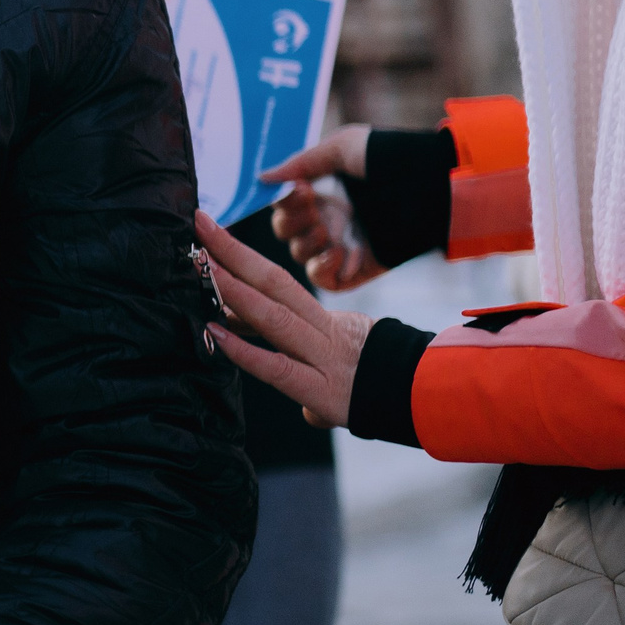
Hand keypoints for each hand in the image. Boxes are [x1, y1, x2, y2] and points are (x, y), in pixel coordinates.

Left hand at [197, 208, 373, 428]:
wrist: (425, 399)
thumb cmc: (373, 381)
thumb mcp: (335, 358)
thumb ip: (294, 357)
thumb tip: (263, 359)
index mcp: (322, 320)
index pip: (277, 281)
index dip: (243, 256)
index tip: (211, 235)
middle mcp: (319, 331)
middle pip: (272, 283)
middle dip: (233, 253)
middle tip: (199, 225)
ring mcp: (320, 358)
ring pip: (273, 316)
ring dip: (234, 290)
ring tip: (202, 267)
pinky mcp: (320, 391)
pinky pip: (276, 367)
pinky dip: (244, 350)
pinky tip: (215, 333)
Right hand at [260, 125, 382, 291]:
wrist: (431, 187)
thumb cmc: (391, 159)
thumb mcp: (343, 147)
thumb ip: (300, 162)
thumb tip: (262, 177)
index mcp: (322, 191)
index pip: (284, 203)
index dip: (284, 199)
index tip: (299, 189)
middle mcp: (328, 219)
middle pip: (285, 230)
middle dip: (291, 220)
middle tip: (312, 207)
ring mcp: (341, 245)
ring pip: (299, 254)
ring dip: (306, 242)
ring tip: (327, 230)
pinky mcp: (356, 269)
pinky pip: (323, 280)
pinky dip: (320, 269)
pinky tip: (335, 253)